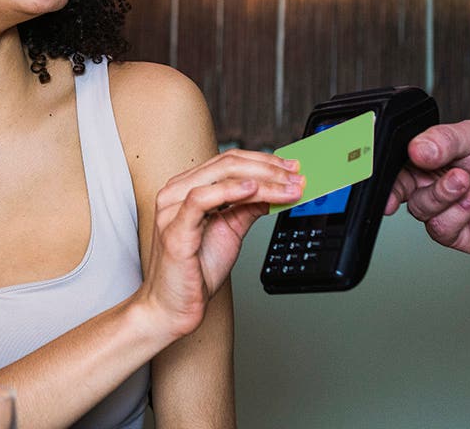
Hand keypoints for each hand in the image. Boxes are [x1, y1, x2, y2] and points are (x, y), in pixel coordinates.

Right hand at [135, 149, 303, 337]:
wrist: (173, 307)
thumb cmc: (194, 271)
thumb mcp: (230, 231)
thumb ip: (248, 208)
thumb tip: (274, 192)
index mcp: (187, 189)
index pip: (229, 161)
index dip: (264, 162)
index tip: (292, 170)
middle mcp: (177, 192)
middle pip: (228, 164)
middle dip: (269, 168)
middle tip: (296, 177)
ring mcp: (173, 209)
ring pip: (220, 175)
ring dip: (261, 179)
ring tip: (287, 187)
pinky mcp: (175, 229)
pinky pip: (202, 199)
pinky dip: (230, 191)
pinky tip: (254, 190)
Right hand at [385, 120, 469, 252]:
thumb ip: (441, 140)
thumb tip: (416, 150)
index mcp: (425, 164)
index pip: (394, 175)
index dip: (387, 184)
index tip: (389, 191)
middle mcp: (431, 189)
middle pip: (406, 197)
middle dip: (432, 188)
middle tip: (458, 175)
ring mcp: (446, 213)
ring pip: (425, 214)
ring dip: (451, 198)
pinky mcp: (461, 234)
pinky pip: (444, 230)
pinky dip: (464, 212)